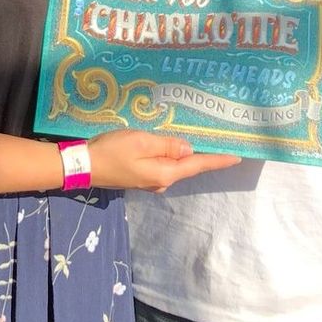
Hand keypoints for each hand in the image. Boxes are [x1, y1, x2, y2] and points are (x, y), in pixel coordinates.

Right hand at [86, 129, 239, 192]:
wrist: (83, 167)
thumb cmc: (112, 151)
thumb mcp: (141, 141)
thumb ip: (167, 145)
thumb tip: (189, 149)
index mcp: (164, 173)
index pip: (197, 165)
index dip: (218, 160)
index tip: (237, 157)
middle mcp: (161, 181)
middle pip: (188, 166)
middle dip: (205, 156)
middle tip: (222, 142)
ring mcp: (150, 181)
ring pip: (175, 165)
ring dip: (186, 154)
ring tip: (202, 140)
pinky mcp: (141, 176)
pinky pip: (163, 165)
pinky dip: (171, 155)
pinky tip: (173, 145)